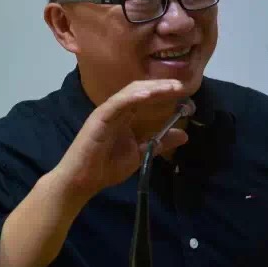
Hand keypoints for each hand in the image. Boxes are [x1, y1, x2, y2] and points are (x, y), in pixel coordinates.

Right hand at [54, 79, 190, 201]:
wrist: (83, 181)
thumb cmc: (107, 166)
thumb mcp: (141, 153)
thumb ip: (160, 142)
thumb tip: (184, 135)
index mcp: (126, 115)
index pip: (146, 96)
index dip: (164, 91)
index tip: (184, 90)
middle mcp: (117, 109)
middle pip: (140, 90)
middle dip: (161, 85)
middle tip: (181, 85)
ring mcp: (107, 112)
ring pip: (130, 93)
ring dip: (152, 88)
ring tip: (170, 87)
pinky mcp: (98, 118)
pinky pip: (116, 104)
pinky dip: (131, 97)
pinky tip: (146, 95)